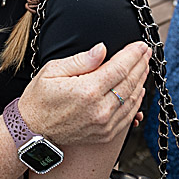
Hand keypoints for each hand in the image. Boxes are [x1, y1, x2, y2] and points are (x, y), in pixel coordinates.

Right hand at [19, 41, 149, 145]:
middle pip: (130, 82)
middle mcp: (99, 109)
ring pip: (133, 99)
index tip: (141, 44)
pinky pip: (128, 116)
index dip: (133, 54)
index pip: (120, 68)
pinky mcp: (105, 134)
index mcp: (87, 90)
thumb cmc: (39, 99)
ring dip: (141, 81)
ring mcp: (104, 124)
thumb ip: (81, 60)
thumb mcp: (52, 71)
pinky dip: (136, 100)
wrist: (32, 131)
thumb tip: (102, 49)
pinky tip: (138, 89)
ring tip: (144, 66)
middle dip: (140, 64)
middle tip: (146, 52)